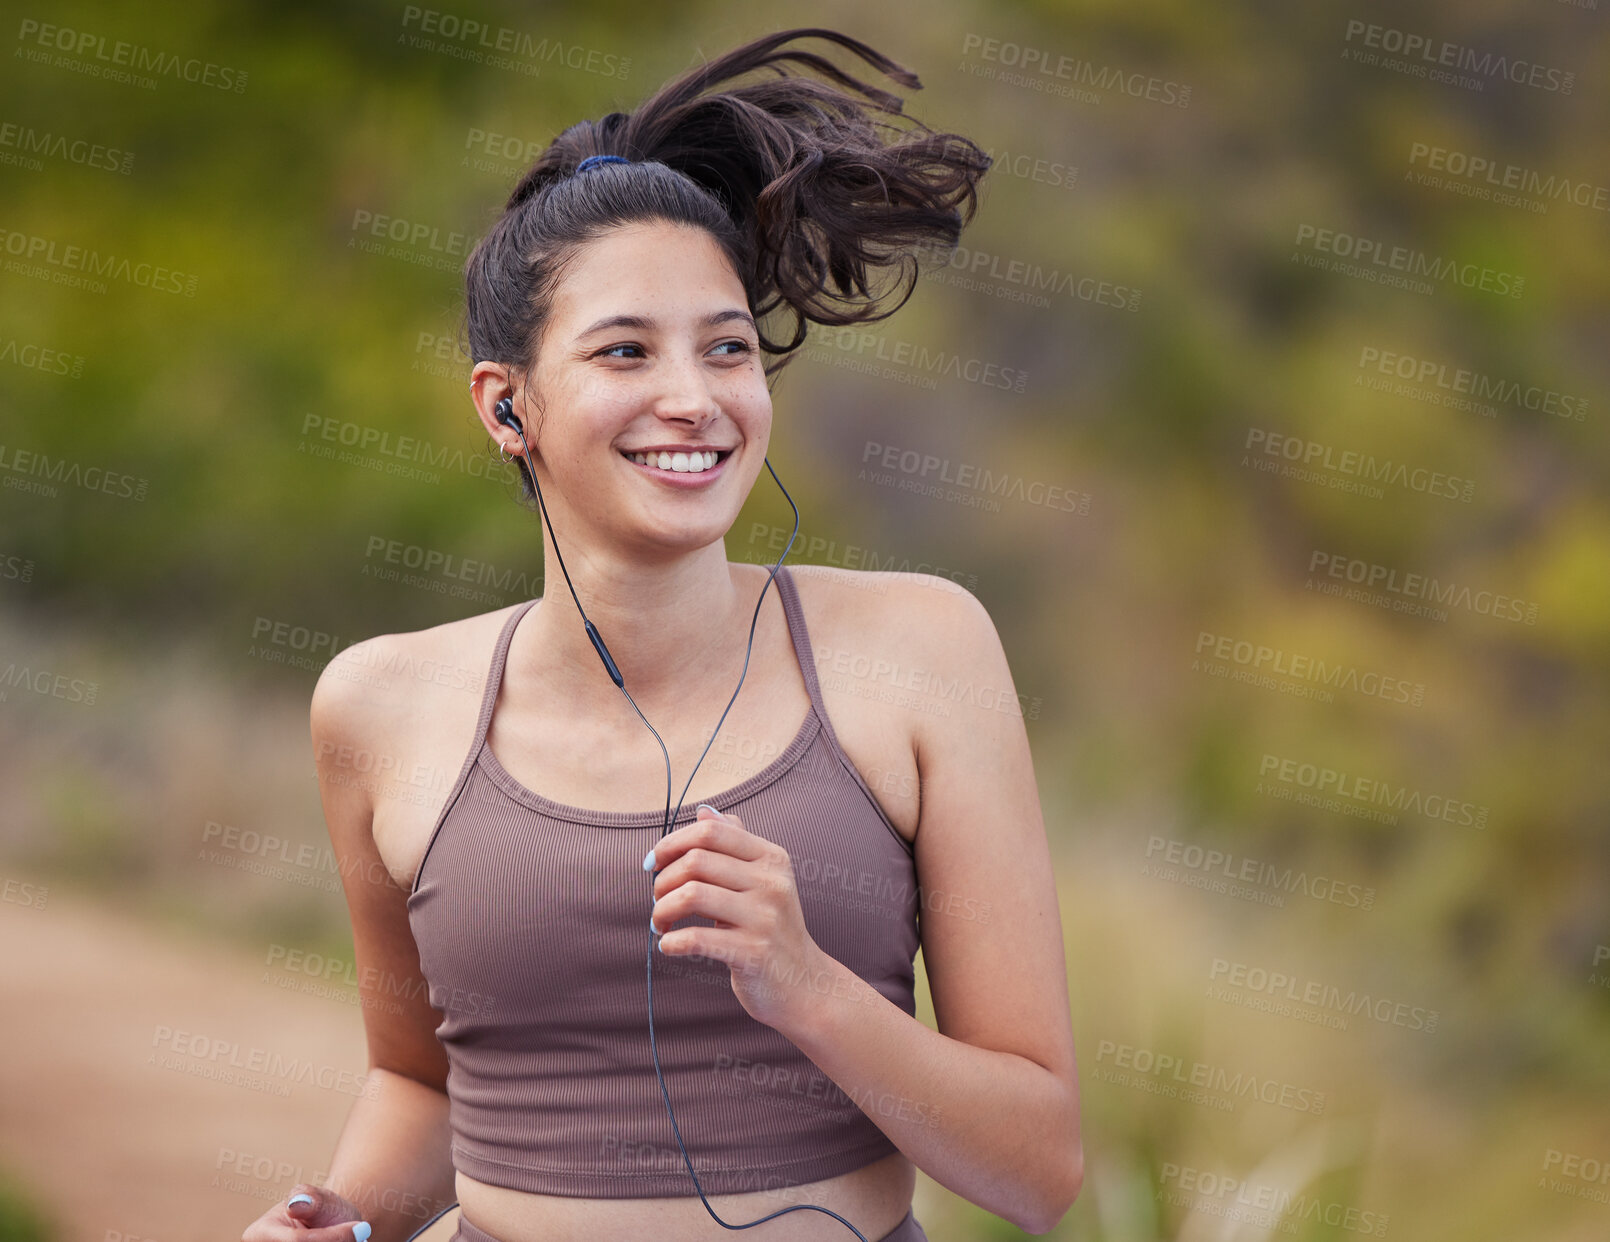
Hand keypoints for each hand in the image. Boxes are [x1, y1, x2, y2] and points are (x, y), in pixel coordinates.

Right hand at [240, 1184, 368, 1240]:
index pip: (296, 1241)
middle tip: (358, 1236)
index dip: (331, 1238)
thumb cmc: (323, 1212)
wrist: (327, 1227)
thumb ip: (312, 1199)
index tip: (361, 1229)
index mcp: (259, 1233)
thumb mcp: (322, 1198)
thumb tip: (296, 1204)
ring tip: (347, 1239)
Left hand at [646, 804, 830, 1029]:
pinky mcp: (753, 953)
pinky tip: (669, 946)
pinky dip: (671, 941)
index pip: (711, 832)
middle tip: (658, 901)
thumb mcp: (762, 880)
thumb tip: (703, 811)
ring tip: (660, 923)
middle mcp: (772, 882)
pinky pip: (697, 938)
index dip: (671, 842)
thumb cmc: (771, 928)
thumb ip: (735, 844)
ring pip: (691, 894)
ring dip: (662, 910)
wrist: (804, 983)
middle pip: (696, 861)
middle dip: (662, 880)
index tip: (652, 863)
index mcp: (771, 858)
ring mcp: (764, 917)